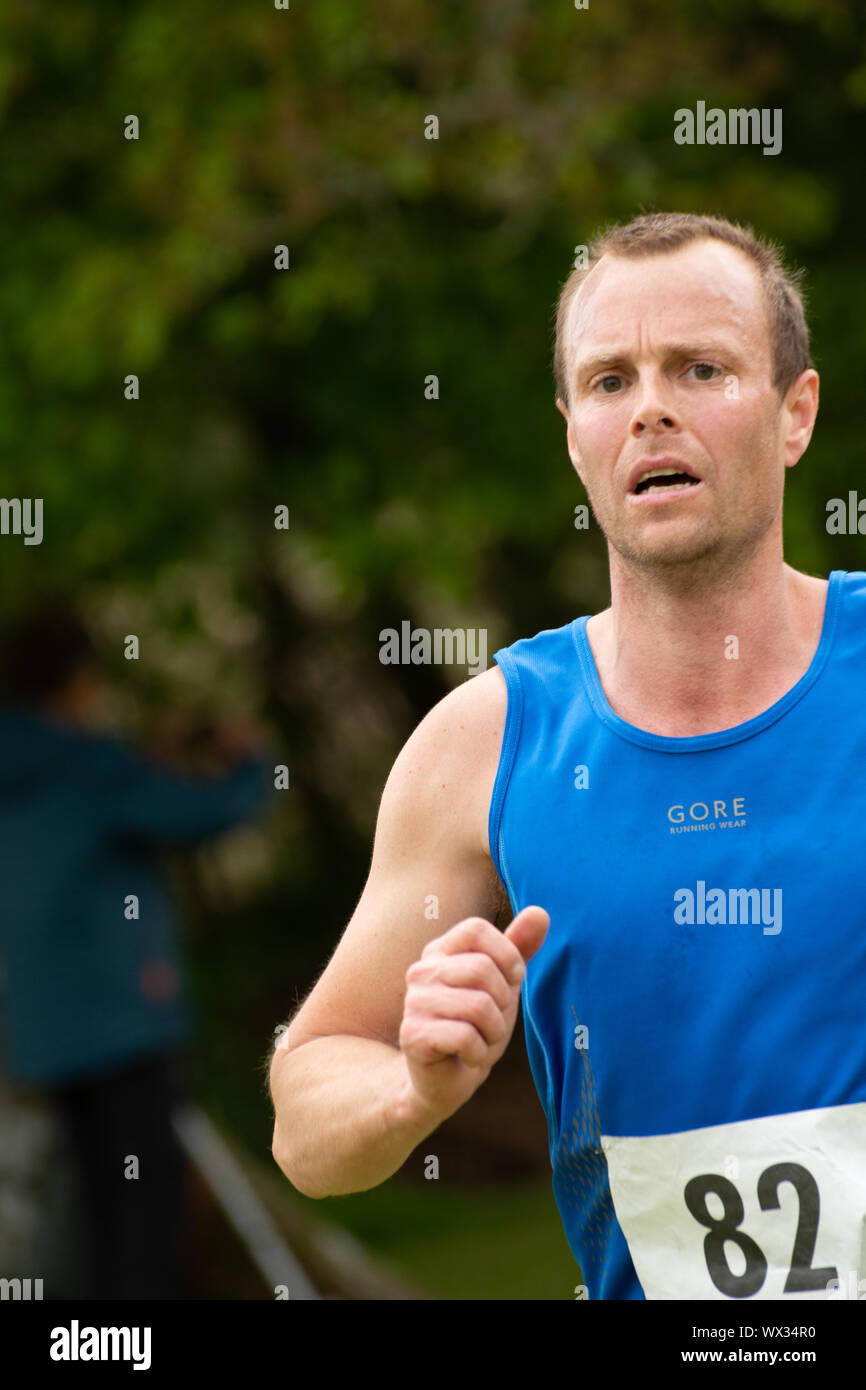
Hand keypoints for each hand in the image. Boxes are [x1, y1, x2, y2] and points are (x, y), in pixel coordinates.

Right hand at [397, 905, 549, 1124]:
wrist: (445, 1079)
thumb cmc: (475, 1026)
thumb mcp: (502, 985)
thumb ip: (518, 949)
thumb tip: (541, 912)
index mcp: (441, 951)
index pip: (476, 929)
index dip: (506, 954)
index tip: (512, 980)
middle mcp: (422, 971)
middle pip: (482, 968)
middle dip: (503, 1003)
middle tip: (494, 1023)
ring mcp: (414, 1003)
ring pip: (478, 1006)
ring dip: (493, 1033)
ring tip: (482, 1042)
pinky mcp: (413, 1036)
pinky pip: (464, 1037)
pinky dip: (478, 1054)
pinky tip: (468, 1057)